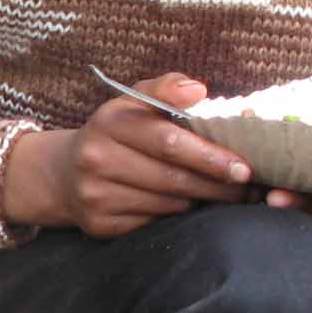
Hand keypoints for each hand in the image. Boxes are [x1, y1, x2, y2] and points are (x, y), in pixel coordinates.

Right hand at [2, 74, 253, 237]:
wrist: (65, 173)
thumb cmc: (117, 133)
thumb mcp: (134, 101)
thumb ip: (166, 88)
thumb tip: (198, 90)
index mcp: (109, 121)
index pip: (169, 142)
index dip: (210, 156)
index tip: (242, 166)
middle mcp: (97, 158)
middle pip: (173, 178)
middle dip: (217, 185)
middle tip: (246, 188)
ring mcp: (95, 194)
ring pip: (169, 205)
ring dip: (202, 201)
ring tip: (223, 195)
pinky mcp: (99, 224)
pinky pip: (154, 224)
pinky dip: (178, 218)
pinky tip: (189, 206)